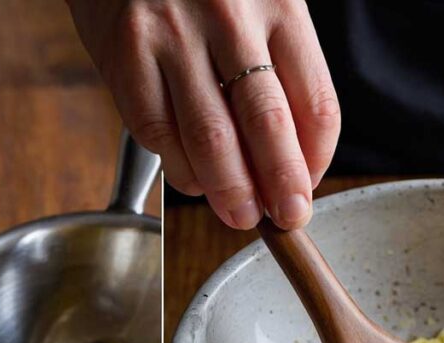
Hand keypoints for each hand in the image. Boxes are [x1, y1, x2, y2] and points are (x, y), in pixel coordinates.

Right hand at [66, 0, 339, 230]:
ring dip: (229, 189)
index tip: (307, 187)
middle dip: (280, 185)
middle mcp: (229, 17)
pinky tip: (192, 182)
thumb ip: (276, 67)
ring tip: (240, 215)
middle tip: (286, 219)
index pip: (315, 101)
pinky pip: (158, 131)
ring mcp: (174, 37)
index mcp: (279, 3)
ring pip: (210, 138)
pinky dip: (179, 168)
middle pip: (268, 124)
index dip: (317, 160)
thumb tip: (289, 158)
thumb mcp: (255, 2)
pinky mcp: (127, 55)